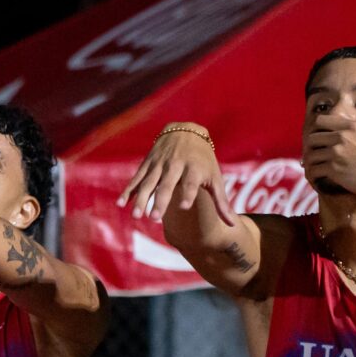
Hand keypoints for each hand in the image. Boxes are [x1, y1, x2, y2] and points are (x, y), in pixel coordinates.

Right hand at [118, 124, 234, 223]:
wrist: (185, 130)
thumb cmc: (204, 160)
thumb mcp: (215, 177)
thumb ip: (221, 203)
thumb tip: (233, 226)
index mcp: (194, 168)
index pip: (191, 183)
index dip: (188, 193)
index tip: (184, 206)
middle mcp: (176, 165)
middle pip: (167, 185)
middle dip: (160, 201)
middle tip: (155, 219)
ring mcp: (159, 164)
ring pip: (148, 183)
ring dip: (141, 199)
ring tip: (137, 216)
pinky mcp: (147, 164)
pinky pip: (137, 179)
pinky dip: (128, 190)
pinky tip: (121, 204)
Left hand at [302, 92, 355, 198]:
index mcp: (352, 126)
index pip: (321, 120)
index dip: (317, 130)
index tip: (319, 139)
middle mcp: (341, 137)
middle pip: (311, 138)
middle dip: (311, 148)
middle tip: (313, 155)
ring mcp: (336, 153)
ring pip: (310, 155)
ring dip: (310, 162)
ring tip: (313, 167)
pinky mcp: (333, 169)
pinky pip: (313, 170)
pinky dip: (312, 174)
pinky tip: (316, 177)